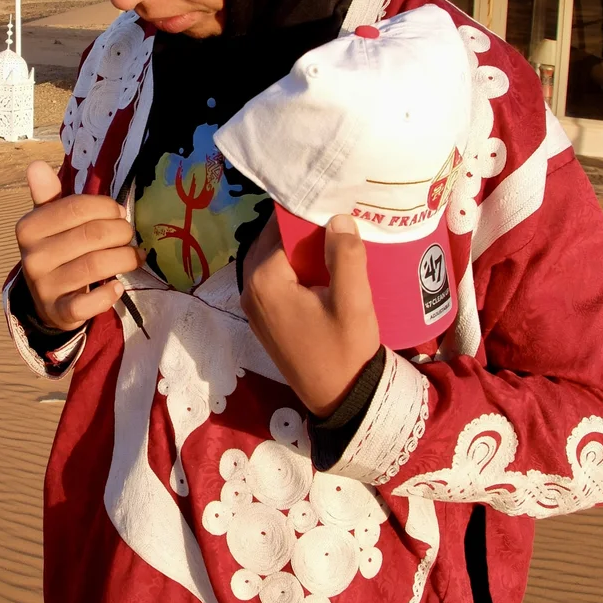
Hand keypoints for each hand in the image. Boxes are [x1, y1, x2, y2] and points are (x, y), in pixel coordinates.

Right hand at [16, 160, 140, 332]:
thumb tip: (36, 165)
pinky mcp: (59, 313)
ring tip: (134, 255)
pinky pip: (86, 304)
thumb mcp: (49, 222)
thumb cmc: (56, 250)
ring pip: (95, 266)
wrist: (47, 300)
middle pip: (91, 235)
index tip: (118, 212)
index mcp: (29, 227)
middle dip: (120, 232)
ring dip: (124, 258)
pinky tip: (118, 287)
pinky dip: (107, 295)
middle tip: (129, 234)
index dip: (106, 207)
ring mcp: (44, 287)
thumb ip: (48, 196)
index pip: (76, 207)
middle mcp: (32, 257)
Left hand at [240, 213, 379, 417]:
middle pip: (272, 242)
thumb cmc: (345, 350)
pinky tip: (322, 268)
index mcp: (264, 280)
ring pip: (273, 259)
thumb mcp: (353, 302)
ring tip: (333, 242)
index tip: (333, 204)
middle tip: (336, 220)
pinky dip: (293, 268)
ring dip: (298, 249)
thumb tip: (337, 218)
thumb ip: (346, 256)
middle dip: (301, 230)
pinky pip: (274, 279)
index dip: (308, 215)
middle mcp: (249, 289)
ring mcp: (253, 305)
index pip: (282, 228)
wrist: (340, 398)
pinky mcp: (263, 318)